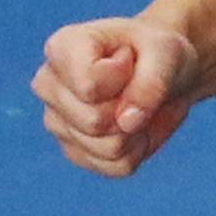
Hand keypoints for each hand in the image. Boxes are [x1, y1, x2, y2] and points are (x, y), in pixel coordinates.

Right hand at [30, 17, 202, 177]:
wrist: (162, 72)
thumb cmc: (157, 53)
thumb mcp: (166, 53)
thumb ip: (150, 83)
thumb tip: (127, 124)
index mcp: (61, 49)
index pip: (88, 86)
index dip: (123, 80)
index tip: (129, 59)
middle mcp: (49, 86)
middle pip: (94, 122)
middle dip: (129, 110)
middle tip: (135, 87)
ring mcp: (56, 122)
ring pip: (106, 148)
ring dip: (136, 132)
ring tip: (135, 106)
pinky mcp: (74, 151)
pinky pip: (114, 167)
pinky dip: (136, 151)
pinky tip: (133, 127)